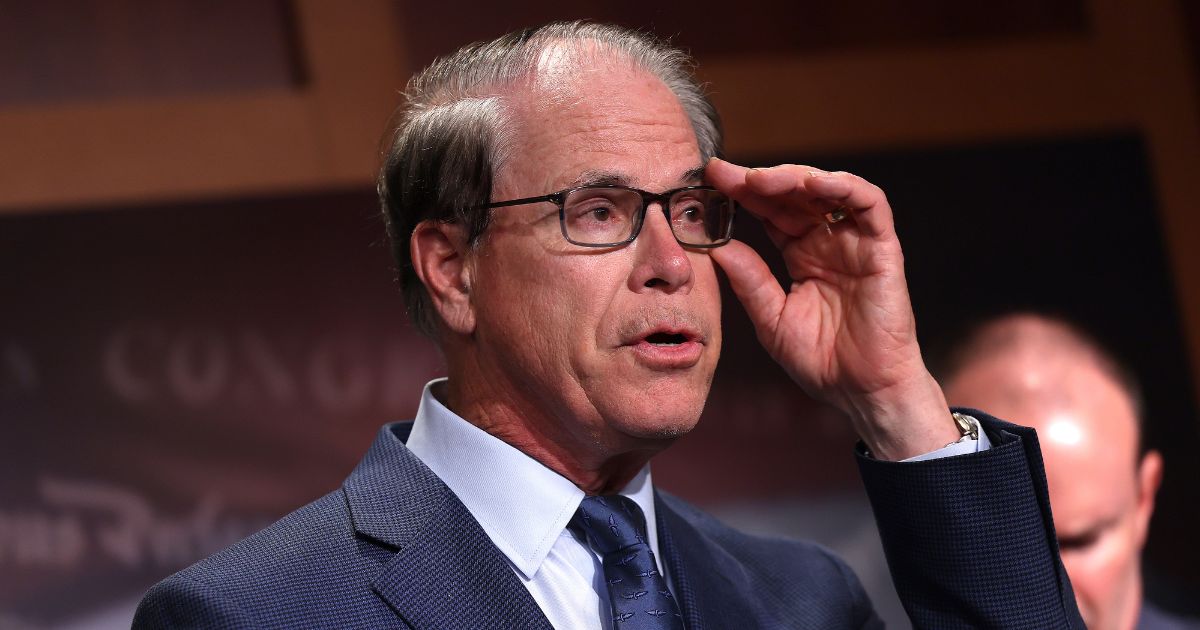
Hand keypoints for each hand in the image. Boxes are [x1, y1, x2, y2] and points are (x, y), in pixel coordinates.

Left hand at [705, 158, 958, 459]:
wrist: (863, 393)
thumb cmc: (823, 361)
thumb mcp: (771, 319)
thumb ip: (748, 280)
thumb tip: (715, 246)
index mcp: (802, 255)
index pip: (771, 213)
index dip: (742, 194)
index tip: (709, 180)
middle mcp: (829, 242)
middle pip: (794, 196)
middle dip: (759, 180)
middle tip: (725, 174)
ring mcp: (857, 243)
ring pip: (829, 190)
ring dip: (795, 178)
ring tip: (759, 179)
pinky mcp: (883, 249)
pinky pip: (869, 205)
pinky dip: (842, 187)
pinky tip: (811, 184)